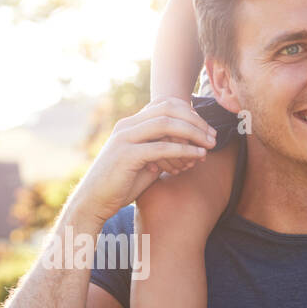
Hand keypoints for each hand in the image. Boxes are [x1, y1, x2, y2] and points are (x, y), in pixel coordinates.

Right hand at [69, 97, 216, 224]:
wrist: (93, 202)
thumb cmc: (118, 186)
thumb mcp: (143, 164)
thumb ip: (159, 152)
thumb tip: (185, 149)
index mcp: (129, 125)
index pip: (163, 105)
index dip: (188, 113)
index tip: (205, 129)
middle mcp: (126, 126)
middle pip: (168, 109)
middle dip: (195, 120)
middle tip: (213, 135)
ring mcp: (125, 139)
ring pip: (166, 124)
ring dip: (193, 132)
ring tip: (210, 144)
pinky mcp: (127, 155)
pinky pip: (161, 147)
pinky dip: (184, 149)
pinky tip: (198, 155)